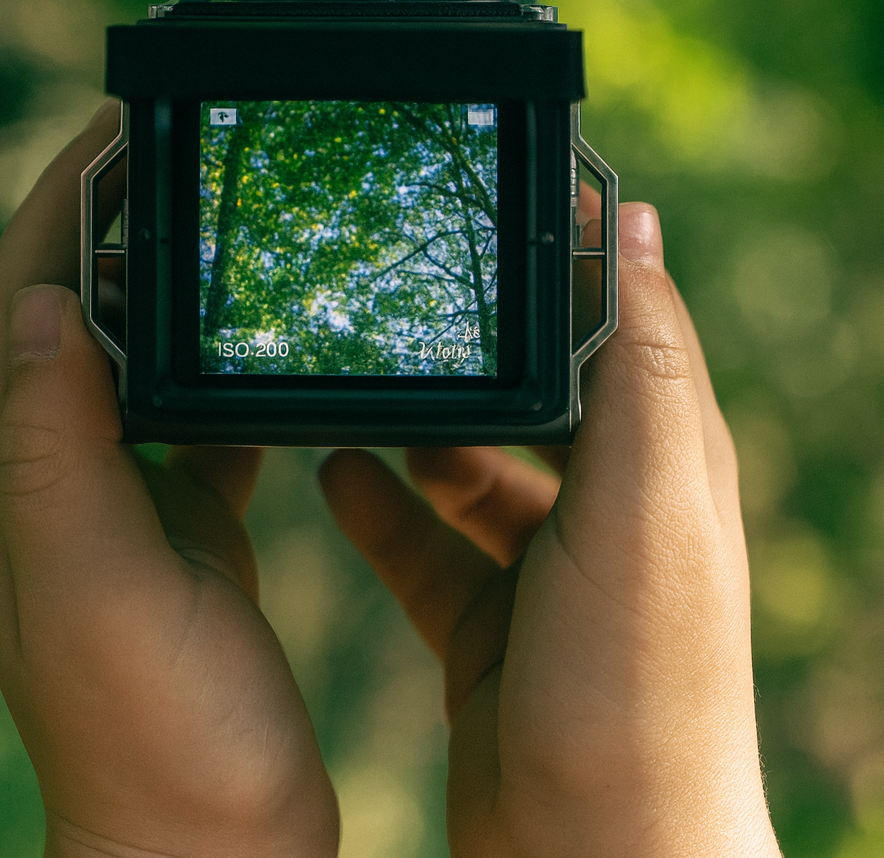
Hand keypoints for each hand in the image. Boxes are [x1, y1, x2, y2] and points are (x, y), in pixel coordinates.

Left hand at [0, 103, 337, 857]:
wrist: (205, 835)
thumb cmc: (159, 734)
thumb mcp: (101, 585)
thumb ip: (58, 448)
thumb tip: (40, 299)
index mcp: (24, 484)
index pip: (20, 303)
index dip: (59, 204)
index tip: (115, 127)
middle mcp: (57, 484)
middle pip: (66, 312)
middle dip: (103, 219)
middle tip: (166, 149)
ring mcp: (120, 504)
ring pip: (128, 359)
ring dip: (157, 282)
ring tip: (212, 220)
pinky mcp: (180, 528)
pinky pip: (188, 419)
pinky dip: (212, 365)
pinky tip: (259, 352)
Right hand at [320, 204, 782, 856]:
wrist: (594, 850)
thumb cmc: (632, 677)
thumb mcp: (642, 501)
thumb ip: (637, 366)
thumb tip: (633, 223)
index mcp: (657, 455)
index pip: (616, 318)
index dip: (564, 255)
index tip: (494, 199)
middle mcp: (607, 502)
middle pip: (535, 387)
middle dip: (475, 342)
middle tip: (400, 293)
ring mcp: (545, 563)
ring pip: (472, 463)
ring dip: (419, 426)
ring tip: (355, 386)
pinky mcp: (489, 616)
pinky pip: (426, 540)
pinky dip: (383, 505)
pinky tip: (334, 475)